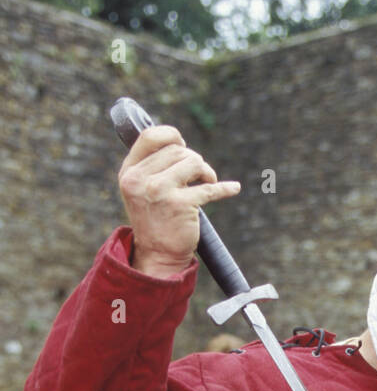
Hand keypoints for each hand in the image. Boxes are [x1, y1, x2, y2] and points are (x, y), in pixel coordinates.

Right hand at [118, 125, 240, 277]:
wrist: (158, 255)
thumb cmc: (154, 219)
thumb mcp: (141, 189)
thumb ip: (152, 165)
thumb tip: (179, 142)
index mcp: (129, 172)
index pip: (150, 136)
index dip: (171, 135)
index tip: (183, 145)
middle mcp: (141, 180)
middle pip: (178, 151)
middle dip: (194, 161)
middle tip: (199, 176)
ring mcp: (160, 191)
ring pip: (194, 162)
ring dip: (206, 172)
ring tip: (208, 183)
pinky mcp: (181, 204)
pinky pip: (210, 188)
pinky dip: (225, 188)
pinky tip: (233, 188)